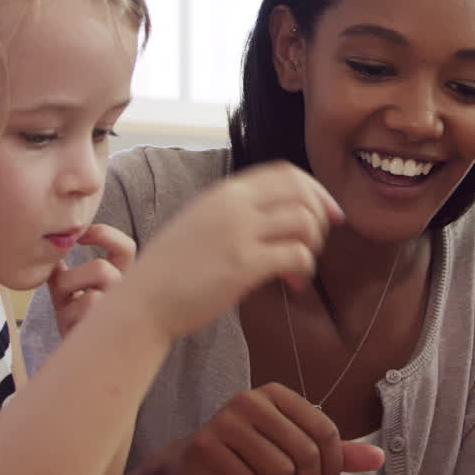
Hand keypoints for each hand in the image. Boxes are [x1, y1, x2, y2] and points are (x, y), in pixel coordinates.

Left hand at [48, 225, 134, 336]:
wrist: (78, 358)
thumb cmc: (75, 321)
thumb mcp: (67, 291)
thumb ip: (63, 271)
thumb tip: (51, 249)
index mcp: (120, 277)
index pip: (125, 248)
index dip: (105, 234)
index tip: (81, 237)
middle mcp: (126, 293)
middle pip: (101, 269)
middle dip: (72, 278)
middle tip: (62, 292)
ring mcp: (120, 312)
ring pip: (92, 293)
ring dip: (68, 298)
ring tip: (66, 312)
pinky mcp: (109, 329)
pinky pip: (85, 310)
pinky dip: (69, 316)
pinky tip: (71, 328)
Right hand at [129, 161, 343, 338]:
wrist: (144, 301)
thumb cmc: (174, 269)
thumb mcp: (203, 222)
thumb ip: (237, 212)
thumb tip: (283, 215)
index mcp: (225, 192)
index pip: (285, 172)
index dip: (316, 190)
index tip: (330, 213)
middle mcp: (233, 204)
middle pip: (301, 191)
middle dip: (321, 216)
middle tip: (317, 244)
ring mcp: (238, 233)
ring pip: (304, 221)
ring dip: (314, 245)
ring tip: (300, 267)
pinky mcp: (242, 265)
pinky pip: (295, 254)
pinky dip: (304, 269)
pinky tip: (293, 283)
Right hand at [159, 383, 383, 474]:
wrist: (195, 461)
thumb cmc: (253, 451)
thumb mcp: (296, 446)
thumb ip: (337, 452)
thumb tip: (380, 458)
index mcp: (278, 393)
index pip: (325, 431)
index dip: (333, 464)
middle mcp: (252, 399)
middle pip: (305, 452)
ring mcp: (227, 419)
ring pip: (279, 470)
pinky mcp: (208, 444)